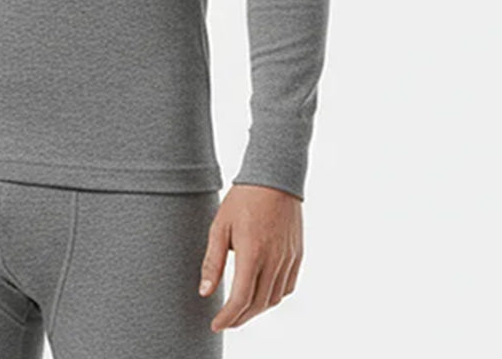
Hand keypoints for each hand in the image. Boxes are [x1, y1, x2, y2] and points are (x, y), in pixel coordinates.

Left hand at [198, 183, 302, 331]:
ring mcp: (288, 258)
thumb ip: (212, 262)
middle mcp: (274, 260)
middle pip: (258, 304)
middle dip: (240, 318)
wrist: (273, 178)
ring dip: (256, 310)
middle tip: (225, 322)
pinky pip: (287, 286)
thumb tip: (204, 292)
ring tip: (241, 311)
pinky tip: (261, 294)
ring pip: (274, 298)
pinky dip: (274, 297)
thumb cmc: (242, 200)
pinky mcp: (297, 254)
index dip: (228, 317)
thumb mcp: (220, 227)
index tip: (216, 325)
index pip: (241, 299)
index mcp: (252, 253)